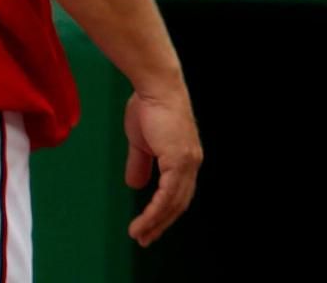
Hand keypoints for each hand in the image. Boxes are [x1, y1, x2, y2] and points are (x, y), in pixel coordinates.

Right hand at [122, 87, 200, 246]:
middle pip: (178, 204)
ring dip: (155, 223)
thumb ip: (140, 164)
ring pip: (173, 204)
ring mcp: (187, 163)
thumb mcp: (140, 141)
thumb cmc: (147, 107)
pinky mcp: (179, 161)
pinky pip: (167, 195)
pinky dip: (155, 211)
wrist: (155, 87)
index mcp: (184, 159)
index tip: (148, 226)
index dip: (163, 212)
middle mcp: (191, 164)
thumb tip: (135, 185)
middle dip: (161, 224)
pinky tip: (145, 222)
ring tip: (139, 235)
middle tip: (144, 239)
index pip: (177, 193)